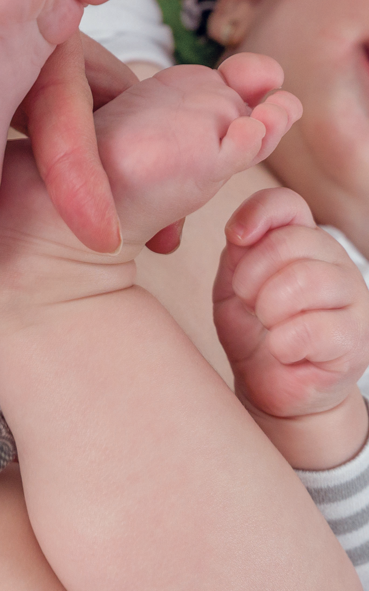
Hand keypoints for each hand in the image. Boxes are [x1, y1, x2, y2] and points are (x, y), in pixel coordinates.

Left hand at [213, 187, 368, 467]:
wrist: (272, 385)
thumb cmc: (254, 330)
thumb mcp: (235, 285)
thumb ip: (239, 252)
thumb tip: (243, 229)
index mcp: (303, 243)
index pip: (288, 204)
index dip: (257, 214)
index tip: (236, 239)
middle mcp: (335, 263)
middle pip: (291, 241)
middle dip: (252, 275)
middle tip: (248, 302)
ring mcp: (352, 300)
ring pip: (306, 279)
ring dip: (269, 307)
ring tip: (267, 325)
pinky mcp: (355, 341)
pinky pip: (314, 329)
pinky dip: (284, 343)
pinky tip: (281, 351)